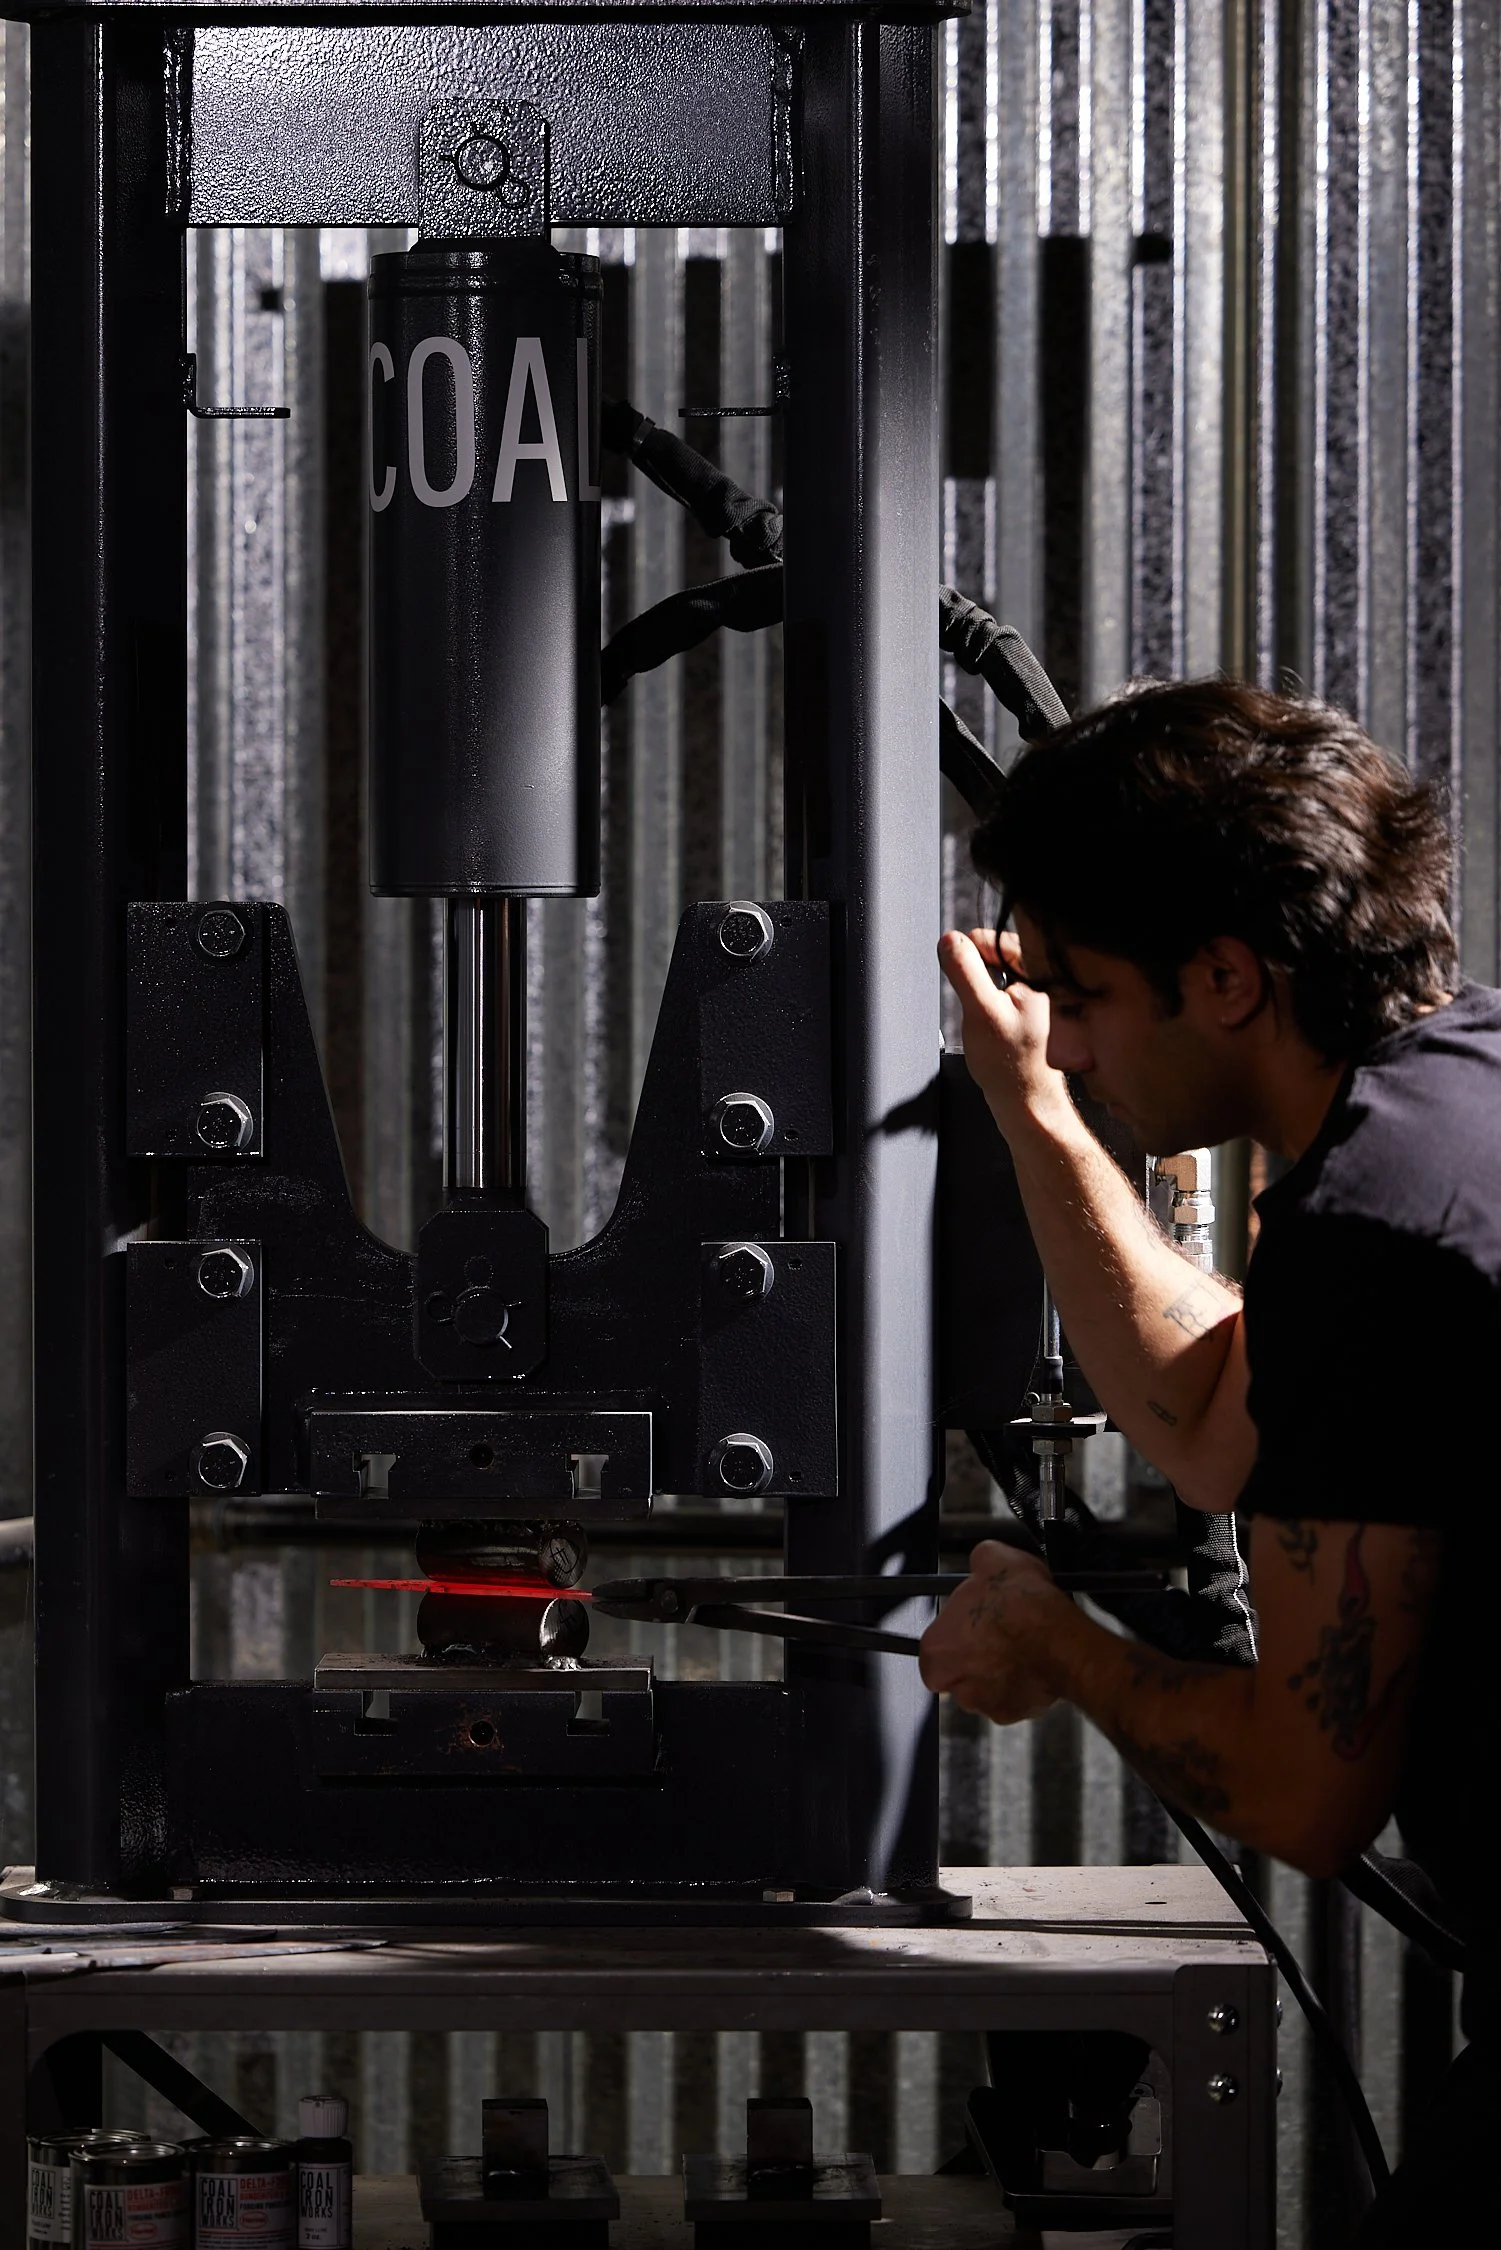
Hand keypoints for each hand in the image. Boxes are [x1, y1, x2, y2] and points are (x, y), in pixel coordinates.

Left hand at [919, 1542, 1070, 1723]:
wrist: (1062, 1642)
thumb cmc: (1023, 1607)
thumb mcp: (993, 1557)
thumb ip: (977, 1563)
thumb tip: (981, 1562)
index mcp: (936, 1649)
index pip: (934, 1646)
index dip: (956, 1631)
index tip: (973, 1623)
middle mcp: (953, 1683)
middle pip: (957, 1670)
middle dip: (977, 1654)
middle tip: (999, 1634)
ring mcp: (983, 1703)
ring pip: (985, 1686)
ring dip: (999, 1669)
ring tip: (1022, 1644)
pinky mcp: (1012, 1714)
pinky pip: (1011, 1698)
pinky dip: (1021, 1684)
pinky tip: (1034, 1661)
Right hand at [938, 928, 1072, 1138]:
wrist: (1025, 1102)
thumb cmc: (1009, 1065)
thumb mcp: (980, 1011)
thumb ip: (965, 971)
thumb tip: (949, 940)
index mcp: (1040, 974)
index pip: (997, 939)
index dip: (973, 955)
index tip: (965, 975)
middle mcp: (1044, 982)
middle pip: (997, 957)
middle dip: (980, 977)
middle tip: (979, 1007)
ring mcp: (1039, 998)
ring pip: (998, 978)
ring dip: (984, 994)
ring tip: (987, 1022)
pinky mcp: (1032, 1014)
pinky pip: (1003, 997)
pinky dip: (991, 1008)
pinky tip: (993, 1030)